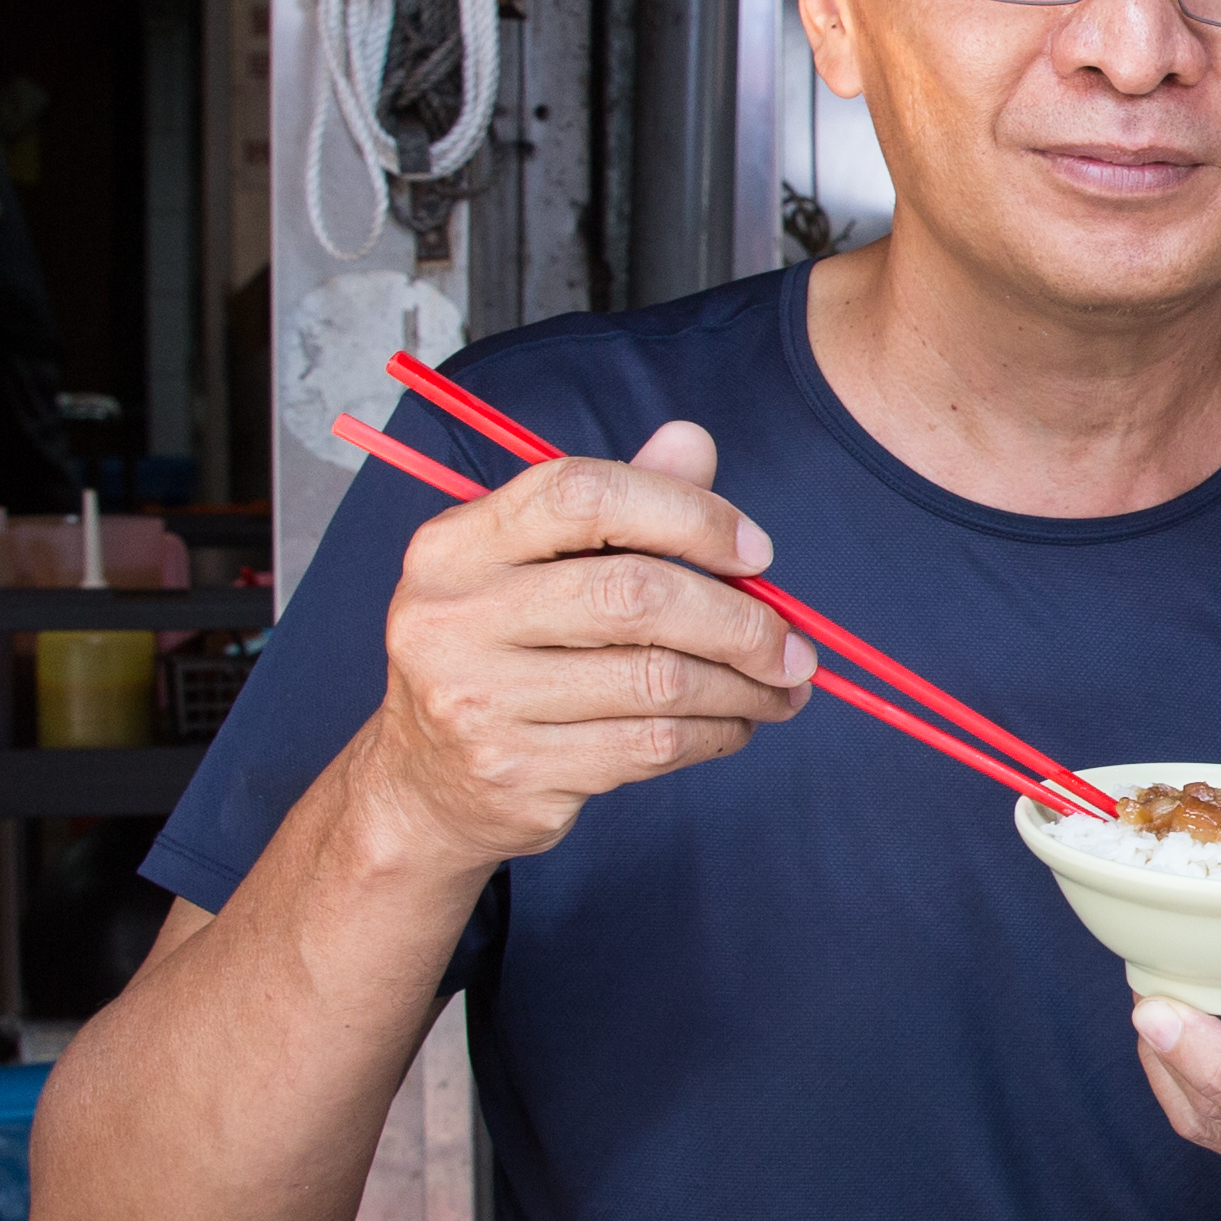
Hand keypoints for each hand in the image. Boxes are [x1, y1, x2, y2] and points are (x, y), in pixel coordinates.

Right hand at [345, 417, 810, 870]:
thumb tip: (692, 441)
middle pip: (634, 594)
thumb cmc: (502, 651)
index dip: (688, 514)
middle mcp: (455, 614)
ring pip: (656, 680)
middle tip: (793, 643)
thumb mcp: (535, 567)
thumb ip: (616, 505)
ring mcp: (478, 699)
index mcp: (458, 543)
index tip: (756, 553)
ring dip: (743, 687)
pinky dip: (716, 733)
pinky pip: (650, 746)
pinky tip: (735, 724)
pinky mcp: (515, 771)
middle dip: (740, 621)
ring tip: (781, 687)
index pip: (585, 495)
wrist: (426, 779)